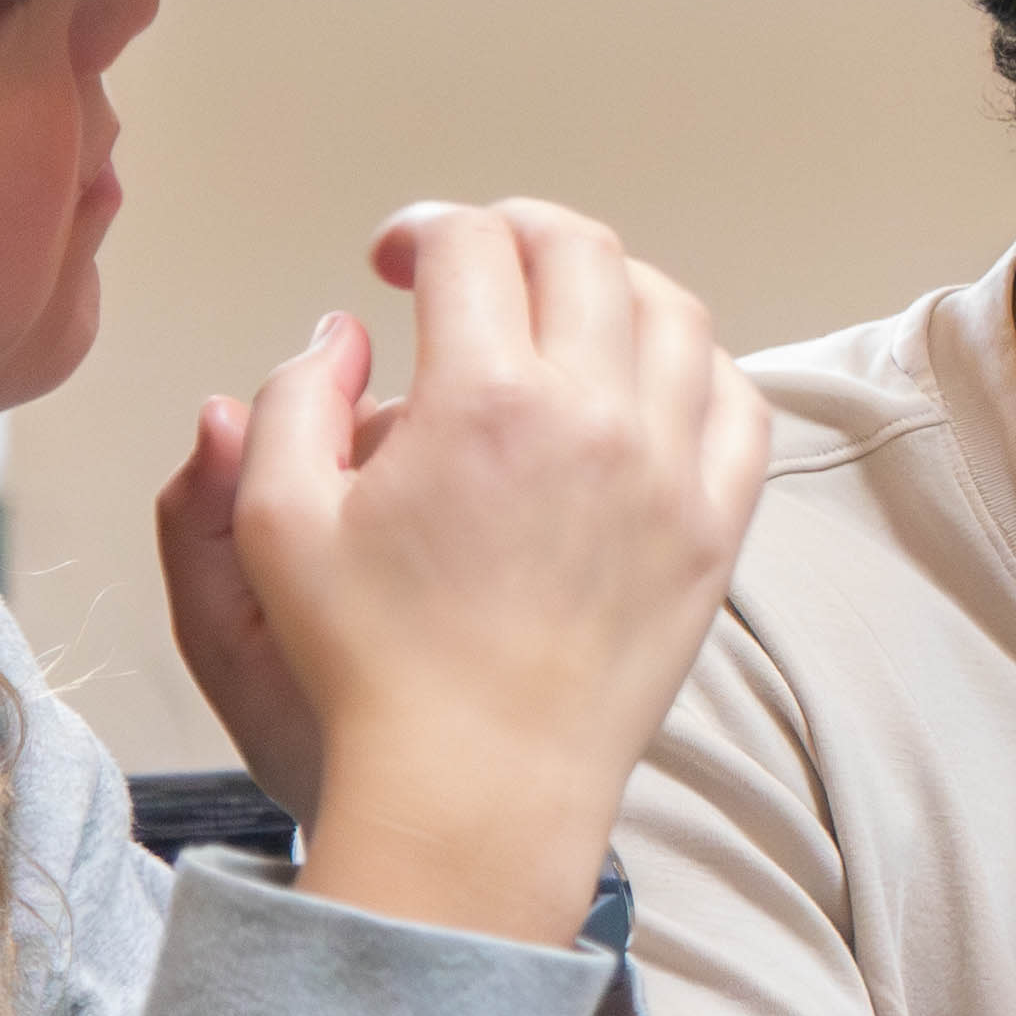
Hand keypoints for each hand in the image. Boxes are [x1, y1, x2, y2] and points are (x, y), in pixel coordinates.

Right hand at [204, 199, 763, 945]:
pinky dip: (698, 368)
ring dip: (612, 285)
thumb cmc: (370, 666)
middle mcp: (593, 416)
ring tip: (562, 311)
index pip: (470, 244)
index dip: (422, 230)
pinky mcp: (715, 530)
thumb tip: (341, 331)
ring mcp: (671, 472)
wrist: (477, 785)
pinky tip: (647, 384)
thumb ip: (293, 400)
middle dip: (517, 232)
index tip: (393, 262)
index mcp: (482, 399)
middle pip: (581, 252)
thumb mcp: (277, 523)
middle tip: (476, 262)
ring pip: (674, 312)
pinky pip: (738, 406)